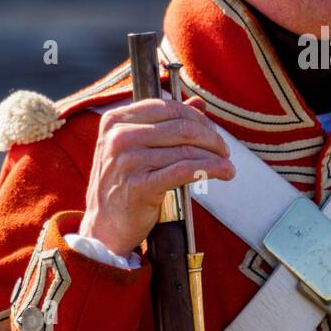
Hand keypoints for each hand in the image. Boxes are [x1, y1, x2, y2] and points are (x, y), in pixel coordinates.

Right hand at [78, 97, 234, 257]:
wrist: (104, 226)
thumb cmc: (123, 184)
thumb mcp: (135, 147)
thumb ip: (164, 122)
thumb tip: (198, 103)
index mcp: (116, 120)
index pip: (168, 108)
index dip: (197, 118)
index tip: (211, 131)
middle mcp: (119, 137)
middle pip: (181, 127)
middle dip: (211, 137)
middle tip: (223, 149)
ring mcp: (127, 161)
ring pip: (186, 150)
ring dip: (214, 156)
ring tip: (226, 164)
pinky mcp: (139, 186)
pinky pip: (184, 171)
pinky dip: (210, 169)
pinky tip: (224, 172)